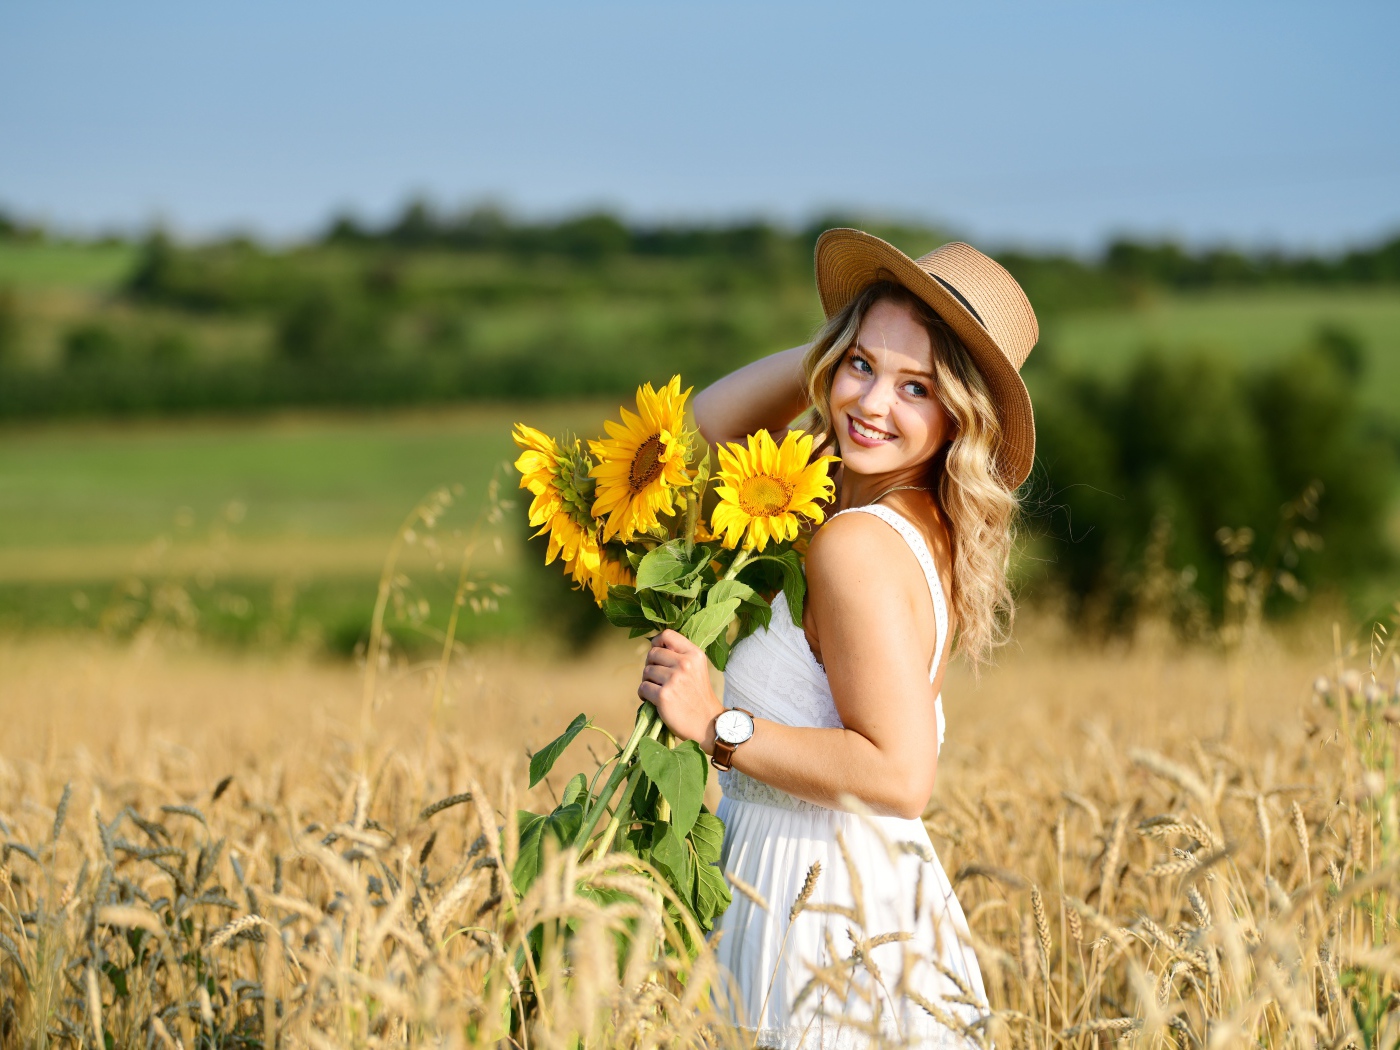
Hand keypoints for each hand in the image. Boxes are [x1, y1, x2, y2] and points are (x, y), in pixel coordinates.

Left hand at [638, 630, 723, 752]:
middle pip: (653, 653)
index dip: (657, 642)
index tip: (657, 654)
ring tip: (658, 690)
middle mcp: (685, 664)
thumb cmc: (699, 696)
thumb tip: (654, 646)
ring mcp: (674, 679)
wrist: (708, 724)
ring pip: (646, 671)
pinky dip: (644, 694)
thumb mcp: (697, 668)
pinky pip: (643, 687)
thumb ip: (680, 655)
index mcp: (694, 654)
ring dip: (648, 681)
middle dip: (651, 665)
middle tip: (657, 678)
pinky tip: (653, 700)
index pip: (667, 635)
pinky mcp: (664, 696)